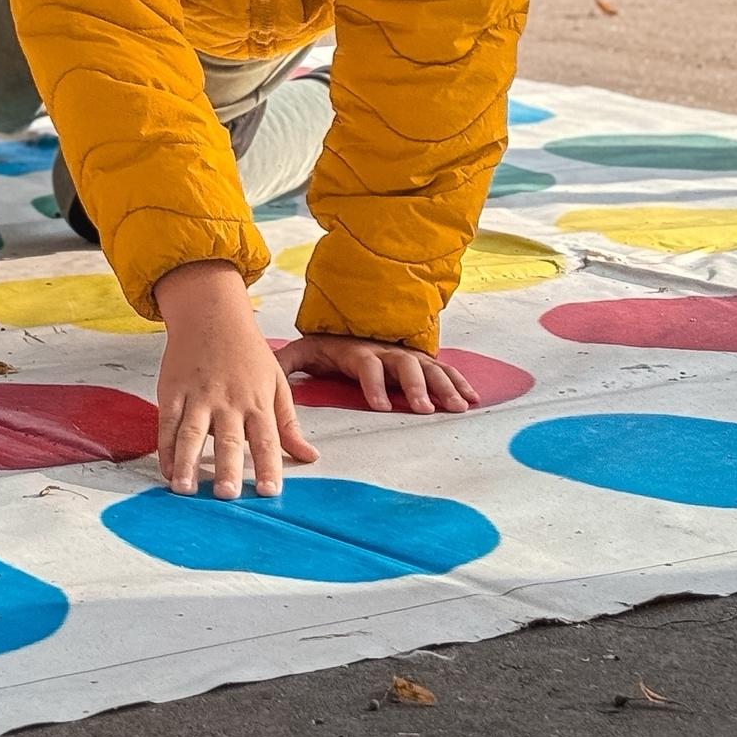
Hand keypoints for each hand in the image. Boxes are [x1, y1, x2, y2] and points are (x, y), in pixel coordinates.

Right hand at [153, 260, 318, 497]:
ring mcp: (198, 396)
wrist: (211, 314)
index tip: (269, 492)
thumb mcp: (276, 382)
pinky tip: (166, 470)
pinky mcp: (173, 391)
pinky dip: (165, 448)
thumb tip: (311, 457)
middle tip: (225, 494)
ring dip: (187, 462)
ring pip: (191, 433)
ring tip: (184, 489)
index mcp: (257, 401)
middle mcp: (228, 401)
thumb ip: (289, 424)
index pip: (266, 439)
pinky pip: (168, 424)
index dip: (268, 466)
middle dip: (227, 468)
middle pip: (228, 439)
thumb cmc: (248, 352)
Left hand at [277, 334, 476, 415]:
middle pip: (404, 364)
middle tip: (424, 409)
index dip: (373, 384)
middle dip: (415, 386)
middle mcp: (385, 351)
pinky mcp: (420, 361)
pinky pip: (443, 369)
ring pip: (429, 367)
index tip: (379, 406)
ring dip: (444, 386)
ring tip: (456, 407)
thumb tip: (263, 371)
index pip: (367, 366)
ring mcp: (405, 355)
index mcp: (357, 352)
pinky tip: (473, 399)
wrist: (347, 327)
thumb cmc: (325, 347)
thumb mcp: (303, 352)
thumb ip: (286, 363)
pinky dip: (459, 381)